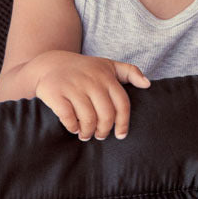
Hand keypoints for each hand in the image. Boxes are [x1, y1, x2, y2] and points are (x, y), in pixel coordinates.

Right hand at [32, 51, 149, 139]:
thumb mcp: (107, 65)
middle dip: (104, 130)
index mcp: (106, 76)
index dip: (123, 123)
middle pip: (106, 115)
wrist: (49, 63)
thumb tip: (148, 84)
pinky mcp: (55, 92)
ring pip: (88, 119)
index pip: (122, 104)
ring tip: (86, 135)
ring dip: (88, 132)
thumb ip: (129, 72)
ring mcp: (73, 86)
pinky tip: (73, 128)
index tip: (121, 135)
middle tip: (100, 135)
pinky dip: (72, 127)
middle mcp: (91, 81)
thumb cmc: (84, 69)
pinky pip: (68, 117)